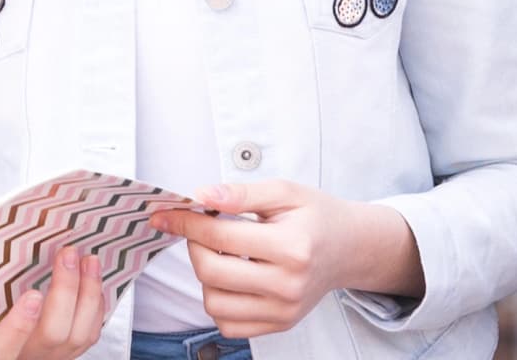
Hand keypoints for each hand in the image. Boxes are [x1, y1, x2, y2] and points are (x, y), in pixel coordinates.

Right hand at [0, 248, 106, 359]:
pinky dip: (96, 304)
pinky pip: (89, 335)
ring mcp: (46, 358)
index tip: (32, 295)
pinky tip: (93, 278)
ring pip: (78, 336)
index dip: (19, 326)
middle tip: (66, 254)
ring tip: (88, 259)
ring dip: (88, 294)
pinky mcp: (66, 352)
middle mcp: (20, 359)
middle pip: (53, 335)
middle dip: (66, 292)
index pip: (1, 350)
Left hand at [148, 181, 421, 338]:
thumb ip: (241, 193)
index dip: (186, 222)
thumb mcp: (285, 192)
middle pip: (211, 272)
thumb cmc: (316, 217)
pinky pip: (228, 324)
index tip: (169, 214)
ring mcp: (284, 310)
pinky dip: (219, 301)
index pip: (220, 235)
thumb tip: (201, 196)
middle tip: (201, 231)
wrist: (347, 248)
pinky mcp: (279, 324)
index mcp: (292, 246)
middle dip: (194, 246)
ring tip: (222, 254)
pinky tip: (232, 278)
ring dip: (205, 276)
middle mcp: (289, 284)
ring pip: (213, 303)